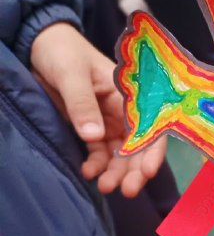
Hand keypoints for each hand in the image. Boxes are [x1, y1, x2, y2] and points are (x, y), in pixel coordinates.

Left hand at [30, 22, 166, 196]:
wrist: (38, 44)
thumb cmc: (62, 51)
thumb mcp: (72, 74)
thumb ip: (82, 104)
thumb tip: (94, 137)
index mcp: (130, 93)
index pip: (151, 125)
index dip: (153, 150)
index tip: (147, 172)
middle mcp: (125, 109)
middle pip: (138, 145)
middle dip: (134, 170)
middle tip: (127, 191)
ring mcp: (108, 120)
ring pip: (120, 153)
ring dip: (115, 172)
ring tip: (105, 187)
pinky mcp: (91, 127)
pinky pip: (99, 152)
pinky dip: (96, 165)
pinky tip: (88, 172)